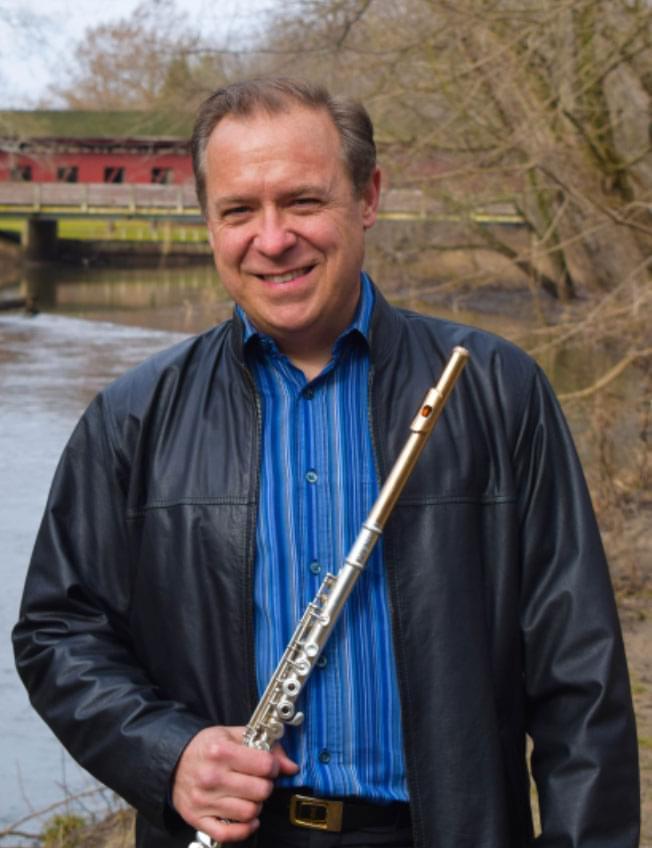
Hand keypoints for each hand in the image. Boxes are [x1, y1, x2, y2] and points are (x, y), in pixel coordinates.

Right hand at [172, 726, 298, 843]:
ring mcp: (204, 801)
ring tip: (250, 796)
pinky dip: (244, 829)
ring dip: (256, 806)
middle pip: (260, 791)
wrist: (171, 762)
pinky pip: (229, 834)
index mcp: (221, 752)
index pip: (265, 765)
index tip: (270, 766)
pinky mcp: (198, 819)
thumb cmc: (205, 748)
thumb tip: (290, 766)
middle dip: (266, 786)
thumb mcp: (231, 735)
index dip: (273, 766)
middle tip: (260, 781)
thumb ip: (264, 745)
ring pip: (249, 813)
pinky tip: (247, 818)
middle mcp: (212, 777)